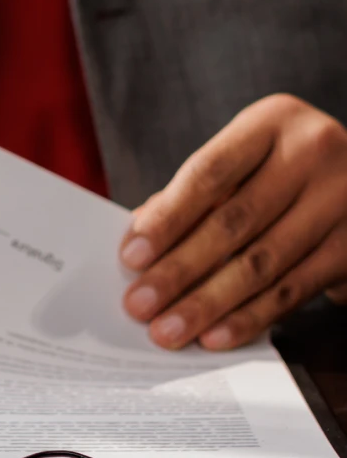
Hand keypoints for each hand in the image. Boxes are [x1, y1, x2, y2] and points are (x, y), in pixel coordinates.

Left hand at [119, 95, 346, 350]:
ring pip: (262, 262)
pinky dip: (250, 317)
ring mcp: (342, 199)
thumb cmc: (280, 169)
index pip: (209, 172)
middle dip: (179, 270)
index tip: (131, 256)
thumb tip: (139, 240)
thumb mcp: (243, 162)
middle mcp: (313, 152)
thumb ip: (191, 195)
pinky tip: (216, 335)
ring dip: (208, 303)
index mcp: (273, 121)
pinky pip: (294, 289)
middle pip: (233, 222)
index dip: (168, 217)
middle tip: (139, 305)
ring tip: (169, 330)